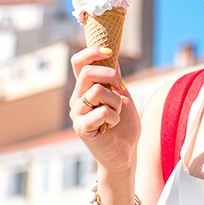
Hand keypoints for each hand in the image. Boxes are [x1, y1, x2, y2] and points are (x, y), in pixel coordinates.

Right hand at [69, 46, 139, 175]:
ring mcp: (77, 114)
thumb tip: (111, 56)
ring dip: (115, 101)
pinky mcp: (82, 128)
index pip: (78, 63)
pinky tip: (113, 124)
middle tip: (122, 88)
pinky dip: (114, 116)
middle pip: (87, 72)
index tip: (109, 51)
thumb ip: (114, 78)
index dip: (91, 52)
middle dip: (111, 76)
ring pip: (96, 91)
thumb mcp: (123, 96)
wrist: (126, 153)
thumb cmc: (124, 126)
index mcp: (85, 89)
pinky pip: (101, 111)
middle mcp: (77, 99)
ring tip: (117, 113)